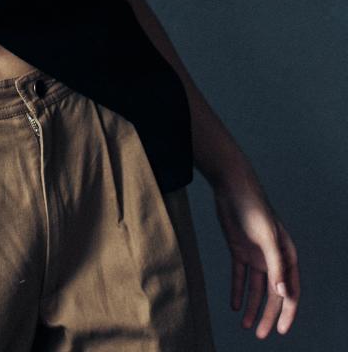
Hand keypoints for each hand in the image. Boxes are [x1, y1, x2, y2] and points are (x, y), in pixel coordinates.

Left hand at [212, 163, 299, 338]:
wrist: (232, 187)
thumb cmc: (254, 208)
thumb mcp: (267, 237)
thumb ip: (276, 265)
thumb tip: (283, 292)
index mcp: (287, 255)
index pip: (290, 290)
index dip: (287, 312)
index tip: (281, 330)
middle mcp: (273, 258)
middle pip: (273, 294)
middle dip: (268, 315)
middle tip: (261, 335)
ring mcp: (256, 255)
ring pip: (256, 288)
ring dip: (252, 307)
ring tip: (246, 326)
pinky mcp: (239, 250)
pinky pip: (240, 276)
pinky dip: (238, 291)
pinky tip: (235, 305)